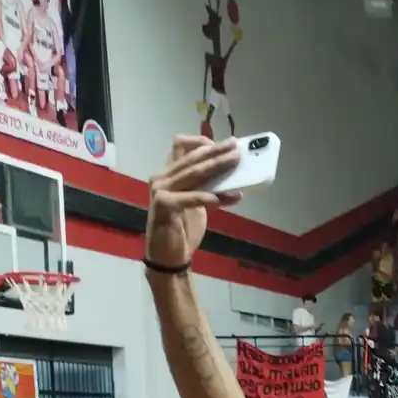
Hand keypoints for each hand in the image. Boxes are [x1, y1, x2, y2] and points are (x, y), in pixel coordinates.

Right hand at [145, 136, 241, 270]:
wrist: (169, 256)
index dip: (201, 141)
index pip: (180, 145)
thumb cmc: (182, 229)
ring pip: (193, 173)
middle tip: (236, 148)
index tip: (224, 144)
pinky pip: (192, 197)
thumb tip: (231, 175)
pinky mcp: (164, 205)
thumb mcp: (197, 203)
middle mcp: (161, 177)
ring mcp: (160, 190)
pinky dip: (211, 196)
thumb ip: (206, 187)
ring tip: (236, 164)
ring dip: (217, 167)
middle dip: (216, 151)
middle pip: (192, 157)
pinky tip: (229, 198)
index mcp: (168, 174)